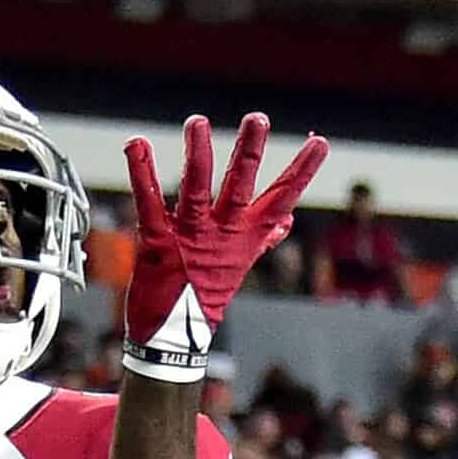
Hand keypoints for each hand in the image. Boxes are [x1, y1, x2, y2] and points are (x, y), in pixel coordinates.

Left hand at [120, 114, 328, 381]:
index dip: (302, 171)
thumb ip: (262, 237)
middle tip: (257, 118)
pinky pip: (149, 203)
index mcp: (246, 235)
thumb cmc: (207, 294)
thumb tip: (287, 220)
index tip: (320, 143)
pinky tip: (137, 144)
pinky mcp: (156, 242)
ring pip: (197, 189)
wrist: (175, 339)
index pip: (283, 197)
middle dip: (250, 152)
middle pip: (240, 186)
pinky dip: (142, 173)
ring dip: (197, 154)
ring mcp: (190, 237)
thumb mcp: (240, 263)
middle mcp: (222, 232)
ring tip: (198, 121)